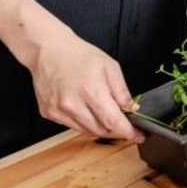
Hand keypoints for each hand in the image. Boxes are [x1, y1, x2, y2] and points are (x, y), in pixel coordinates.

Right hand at [24, 29, 143, 142]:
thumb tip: (131, 109)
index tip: (138, 136)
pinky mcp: (49, 113)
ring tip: (95, 104)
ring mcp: (58, 110)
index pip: (113, 121)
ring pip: (86, 130)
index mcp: (91, 91)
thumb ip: (122, 91)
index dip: (128, 132)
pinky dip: (81, 120)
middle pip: (101, 129)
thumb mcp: (109, 67)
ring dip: (97, 124)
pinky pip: (71, 125)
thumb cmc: (79, 56)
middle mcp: (72, 104)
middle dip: (113, 124)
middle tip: (116, 112)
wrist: (49, 51)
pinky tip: (80, 104)